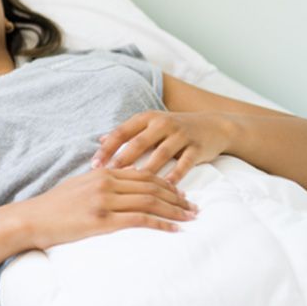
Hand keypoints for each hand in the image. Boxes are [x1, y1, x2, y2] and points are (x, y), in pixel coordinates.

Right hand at [17, 167, 196, 250]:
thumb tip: (123, 184)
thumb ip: (101, 184)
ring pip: (150, 202)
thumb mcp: (78, 187)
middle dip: (176, 197)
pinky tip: (173, 230)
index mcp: (102, 174)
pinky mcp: (102, 221)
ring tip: (190, 218)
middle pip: (152, 187)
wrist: (30, 219)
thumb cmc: (52, 207)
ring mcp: (104, 202)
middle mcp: (106, 184)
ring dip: (174, 210)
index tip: (181, 193)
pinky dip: (160, 224)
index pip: (143, 175)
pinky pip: (139, 220)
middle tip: (193, 207)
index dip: (166, 183)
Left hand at [92, 111, 232, 184]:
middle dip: (122, 160)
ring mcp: (181, 134)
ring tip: (133, 184)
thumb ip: (128, 133)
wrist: (213, 126)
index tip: (93, 166)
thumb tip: (100, 140)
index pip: (121, 133)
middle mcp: (163, 123)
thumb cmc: (174, 129)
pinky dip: (176, 174)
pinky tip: (166, 186)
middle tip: (108, 176)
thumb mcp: (151, 125)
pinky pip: (185, 162)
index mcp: (146, 119)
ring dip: (147, 169)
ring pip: (161, 153)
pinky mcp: (197, 147)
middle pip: (138, 142)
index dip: (106, 149)